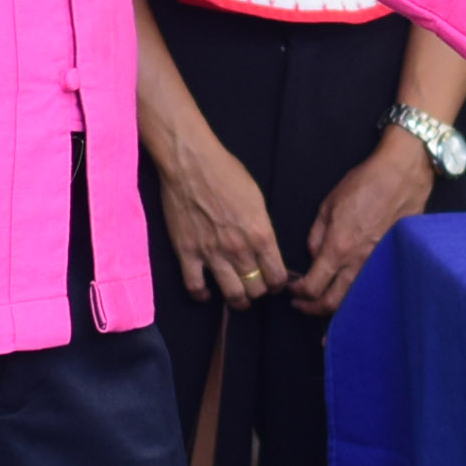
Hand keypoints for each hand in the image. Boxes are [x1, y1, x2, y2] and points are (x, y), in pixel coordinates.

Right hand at [151, 122, 289, 306]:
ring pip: (232, 294)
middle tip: (257, 288)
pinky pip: (195, 287)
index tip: (276, 283)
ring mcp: (212, 254)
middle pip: (256, 288)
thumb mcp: (257, 199)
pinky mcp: (187, 254)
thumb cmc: (227, 173)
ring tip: (239, 299)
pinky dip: (203, 295)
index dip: (279, 284)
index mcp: (261, 234)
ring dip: (238, 301)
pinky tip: (207, 293)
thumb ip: (261, 227)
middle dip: (260, 291)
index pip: (277, 275)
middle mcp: (239, 250)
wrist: (190, 164)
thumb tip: (264, 246)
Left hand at [293, 131, 434, 317]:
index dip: (298, 294)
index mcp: (338, 248)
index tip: (293, 290)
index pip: (312, 286)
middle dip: (312, 309)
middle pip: (332, 303)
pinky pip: (371, 287)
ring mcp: (378, 264)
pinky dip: (358, 297)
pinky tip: (351, 297)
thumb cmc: (365, 184)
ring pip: (354, 299)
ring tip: (324, 305)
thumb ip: (317, 236)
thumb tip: (315, 256)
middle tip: (302, 305)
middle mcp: (358, 262)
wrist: (402, 175)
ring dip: (335, 308)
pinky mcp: (392, 261)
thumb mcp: (328, 205)